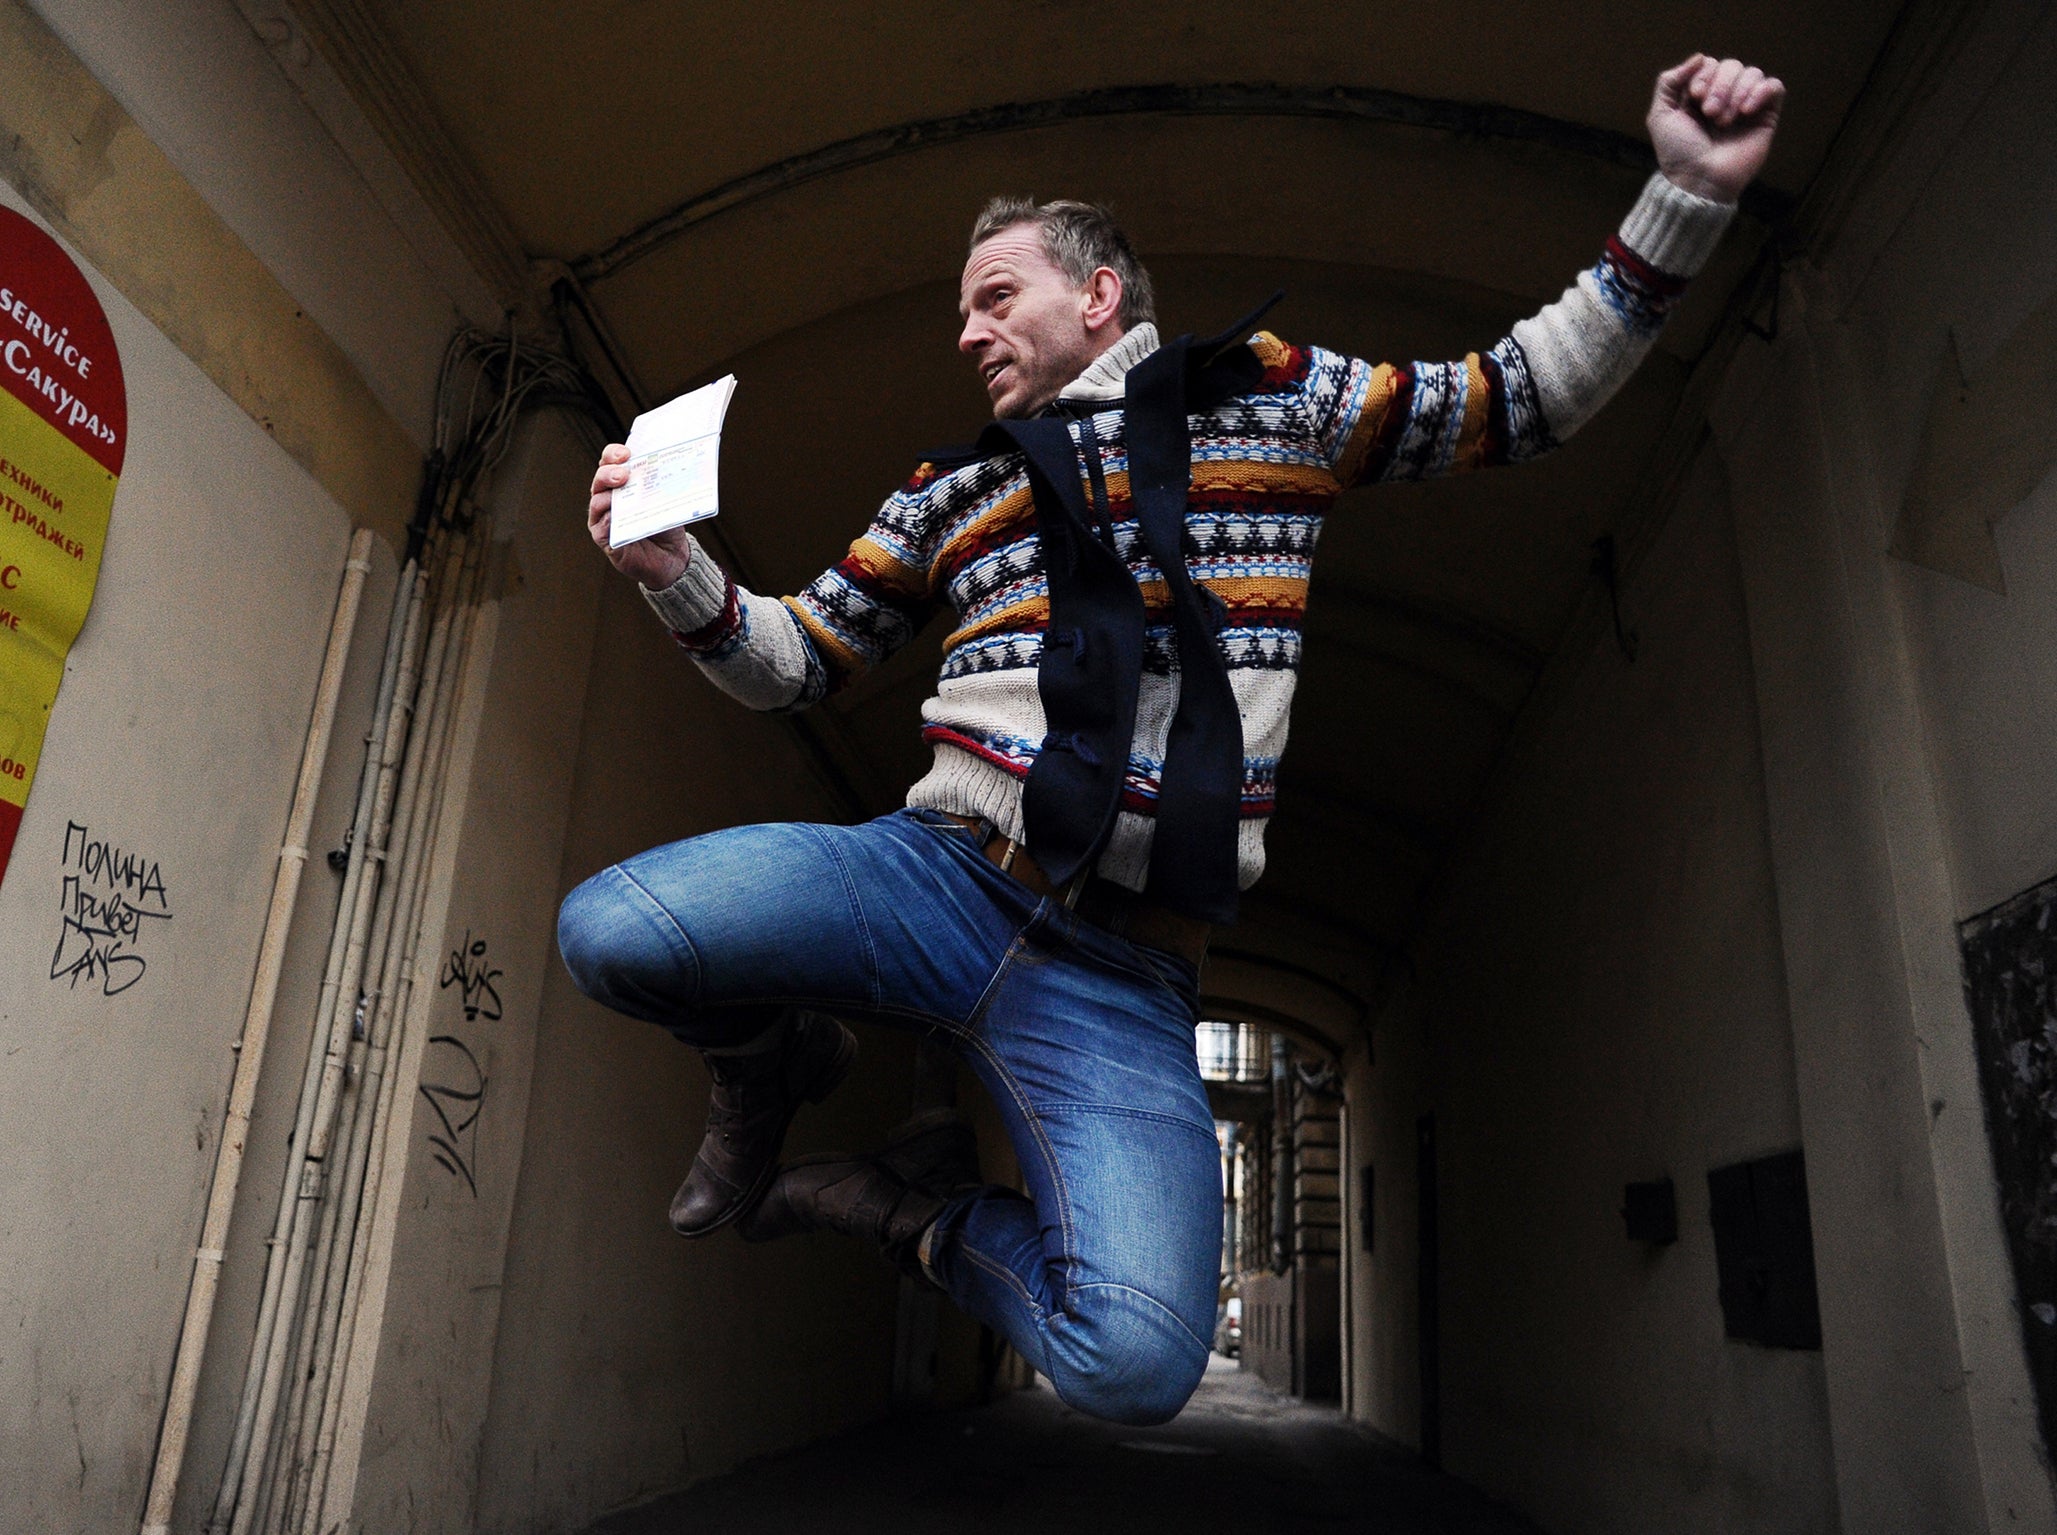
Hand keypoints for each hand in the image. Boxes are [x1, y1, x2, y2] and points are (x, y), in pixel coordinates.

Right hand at [588, 443, 690, 588]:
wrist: (671, 556)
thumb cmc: (666, 524)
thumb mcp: (665, 499)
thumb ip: (660, 484)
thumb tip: (667, 466)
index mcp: (621, 483)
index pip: (610, 462)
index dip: (613, 454)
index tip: (626, 453)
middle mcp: (608, 497)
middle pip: (600, 478)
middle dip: (609, 472)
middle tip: (624, 473)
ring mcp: (603, 518)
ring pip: (597, 501)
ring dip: (608, 493)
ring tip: (622, 488)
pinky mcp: (604, 538)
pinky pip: (600, 526)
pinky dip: (608, 518)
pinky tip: (616, 514)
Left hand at [1648, 54, 1784, 203]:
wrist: (1699, 180)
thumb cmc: (1678, 153)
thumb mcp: (1660, 115)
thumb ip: (1669, 82)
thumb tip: (1699, 57)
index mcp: (1700, 95)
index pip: (1710, 64)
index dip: (1704, 75)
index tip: (1695, 98)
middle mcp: (1724, 97)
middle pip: (1732, 65)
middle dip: (1720, 86)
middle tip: (1709, 113)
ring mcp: (1746, 106)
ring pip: (1752, 73)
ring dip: (1737, 93)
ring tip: (1724, 121)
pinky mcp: (1765, 116)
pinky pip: (1774, 87)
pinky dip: (1761, 92)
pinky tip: (1746, 112)